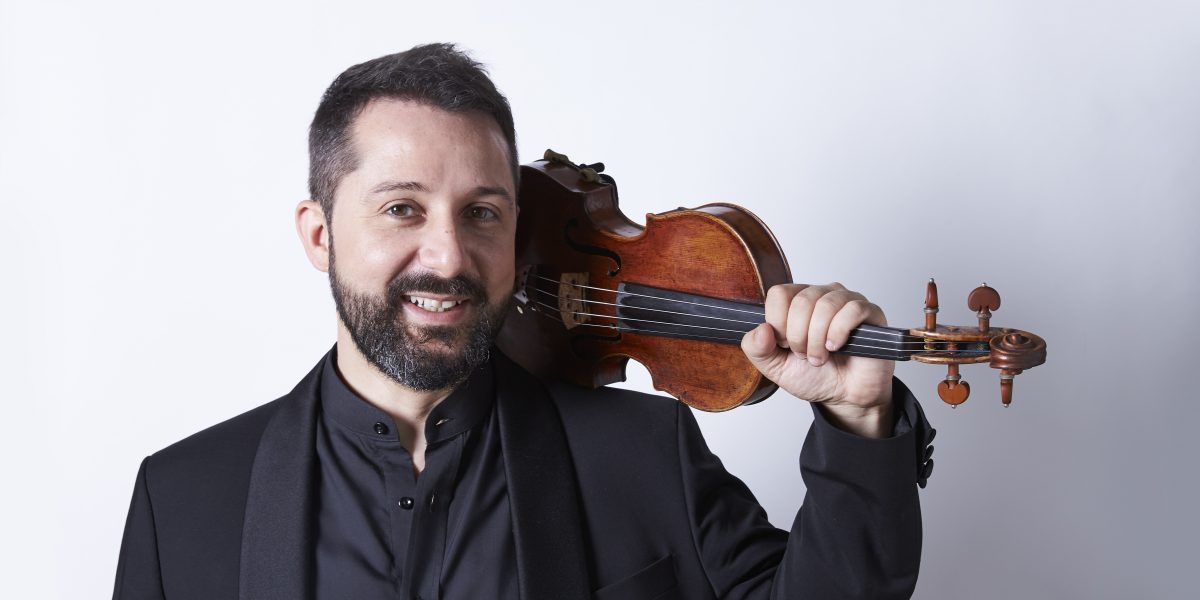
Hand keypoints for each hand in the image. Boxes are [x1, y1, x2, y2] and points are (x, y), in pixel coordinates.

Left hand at [741, 283, 894, 437]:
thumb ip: (757, 349)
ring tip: (820, 357)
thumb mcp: (775, 367)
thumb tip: (761, 329)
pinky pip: (852, 310)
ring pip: (825, 305)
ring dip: (818, 338)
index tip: (785, 345)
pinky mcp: (870, 313)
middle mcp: (822, 295)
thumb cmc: (813, 376)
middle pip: (801, 301)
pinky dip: (839, 332)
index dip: (778, 323)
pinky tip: (836, 347)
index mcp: (796, 302)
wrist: (844, 396)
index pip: (779, 294)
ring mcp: (847, 301)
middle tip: (804, 355)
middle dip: (798, 336)